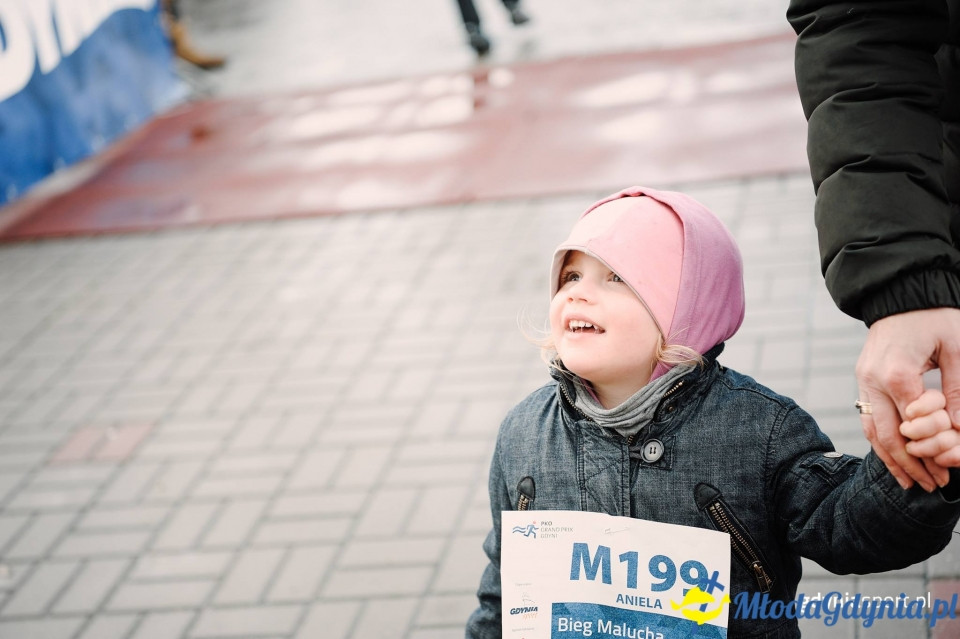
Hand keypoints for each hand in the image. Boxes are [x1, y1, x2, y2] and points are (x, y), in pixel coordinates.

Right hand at [856, 308, 959, 490]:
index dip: (932, 452)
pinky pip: (867, 417)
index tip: (948, 473)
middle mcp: (873, 380)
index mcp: (897, 374)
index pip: (914, 426)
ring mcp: (863, 379)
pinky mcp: (862, 377)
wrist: (902, 292)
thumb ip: (958, 391)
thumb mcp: (957, 350)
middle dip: (910, 465)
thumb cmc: (935, 316)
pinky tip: (893, 456)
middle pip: (887, 435)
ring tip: (909, 482)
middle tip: (930, 487)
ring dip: (891, 459)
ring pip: (871, 430)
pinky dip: (879, 441)